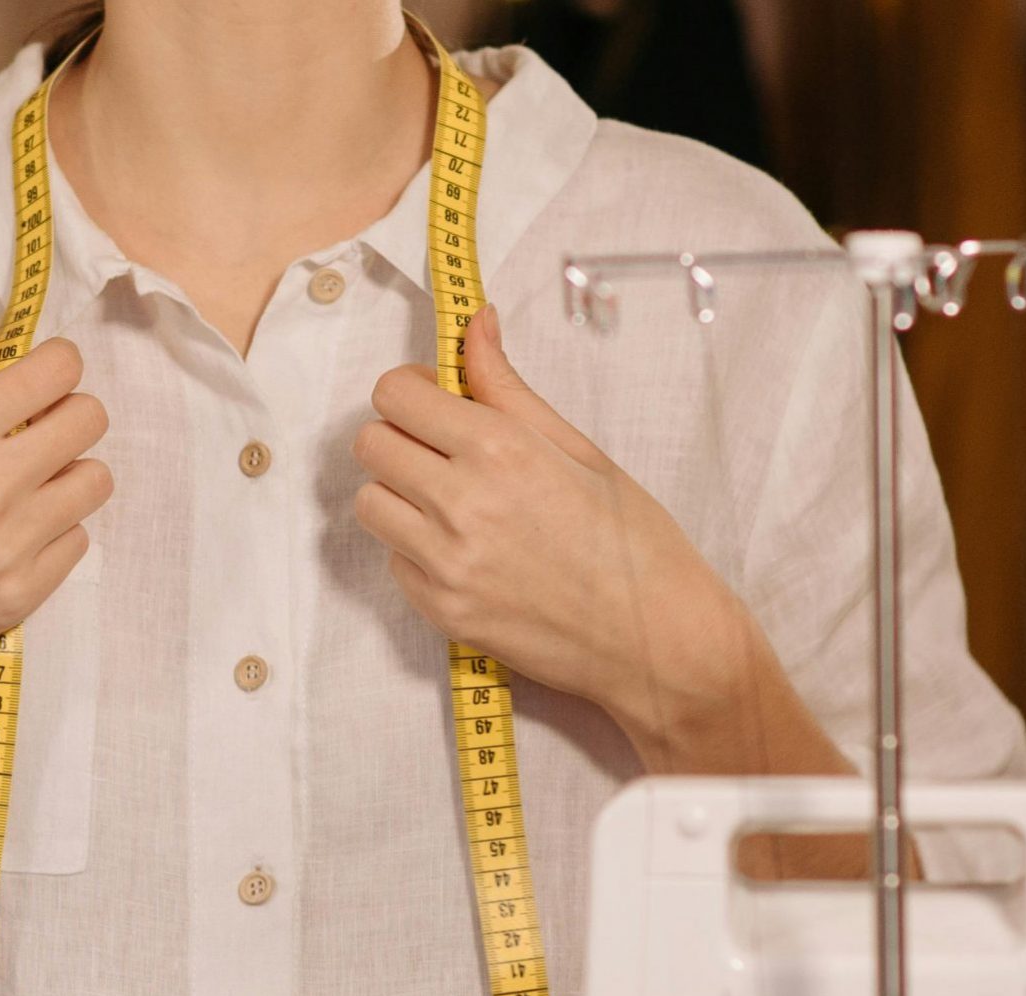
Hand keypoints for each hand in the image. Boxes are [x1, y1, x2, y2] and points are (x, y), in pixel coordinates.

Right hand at [0, 287, 111, 739]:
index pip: (59, 369)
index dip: (53, 366)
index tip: (34, 380)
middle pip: (90, 419)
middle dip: (65, 413)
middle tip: (28, 431)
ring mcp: (12, 547)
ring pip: (95, 481)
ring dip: (65, 474)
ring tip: (19, 487)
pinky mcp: (21, 596)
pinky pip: (78, 542)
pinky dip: (53, 531)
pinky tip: (7, 536)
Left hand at [353, 303, 815, 773]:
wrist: (656, 639)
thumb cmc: (633, 542)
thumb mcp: (579, 449)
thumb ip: (509, 388)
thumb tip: (474, 325)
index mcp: (500, 449)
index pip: (395, 394)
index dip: (411, 390)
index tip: (435, 400)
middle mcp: (462, 503)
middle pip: (370, 444)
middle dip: (399, 438)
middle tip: (442, 451)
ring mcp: (445, 562)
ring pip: (369, 504)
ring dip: (398, 495)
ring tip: (452, 505)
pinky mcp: (440, 609)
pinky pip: (393, 561)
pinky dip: (416, 551)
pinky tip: (468, 553)